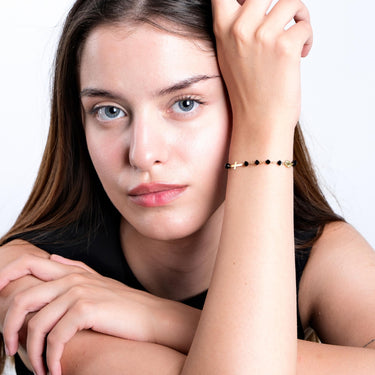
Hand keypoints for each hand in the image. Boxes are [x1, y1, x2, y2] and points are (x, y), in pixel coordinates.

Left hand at [0, 254, 170, 374]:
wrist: (151, 316)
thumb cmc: (124, 305)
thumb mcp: (98, 281)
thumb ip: (75, 267)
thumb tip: (51, 258)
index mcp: (70, 271)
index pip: (26, 264)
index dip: (3, 278)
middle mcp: (71, 277)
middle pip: (22, 297)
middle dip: (7, 328)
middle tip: (11, 350)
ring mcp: (79, 291)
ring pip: (36, 323)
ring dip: (32, 353)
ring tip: (41, 368)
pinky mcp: (87, 308)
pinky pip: (55, 337)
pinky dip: (51, 359)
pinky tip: (57, 369)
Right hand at [211, 0, 312, 135]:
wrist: (259, 122)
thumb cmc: (247, 92)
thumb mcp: (230, 56)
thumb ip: (236, 28)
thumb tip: (253, 4)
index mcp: (223, 30)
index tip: (254, 3)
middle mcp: (240, 29)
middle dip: (278, 1)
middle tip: (283, 15)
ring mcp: (262, 37)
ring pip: (291, 2)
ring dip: (299, 15)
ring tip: (297, 33)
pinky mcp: (285, 47)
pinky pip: (304, 25)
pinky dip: (308, 37)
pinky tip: (302, 53)